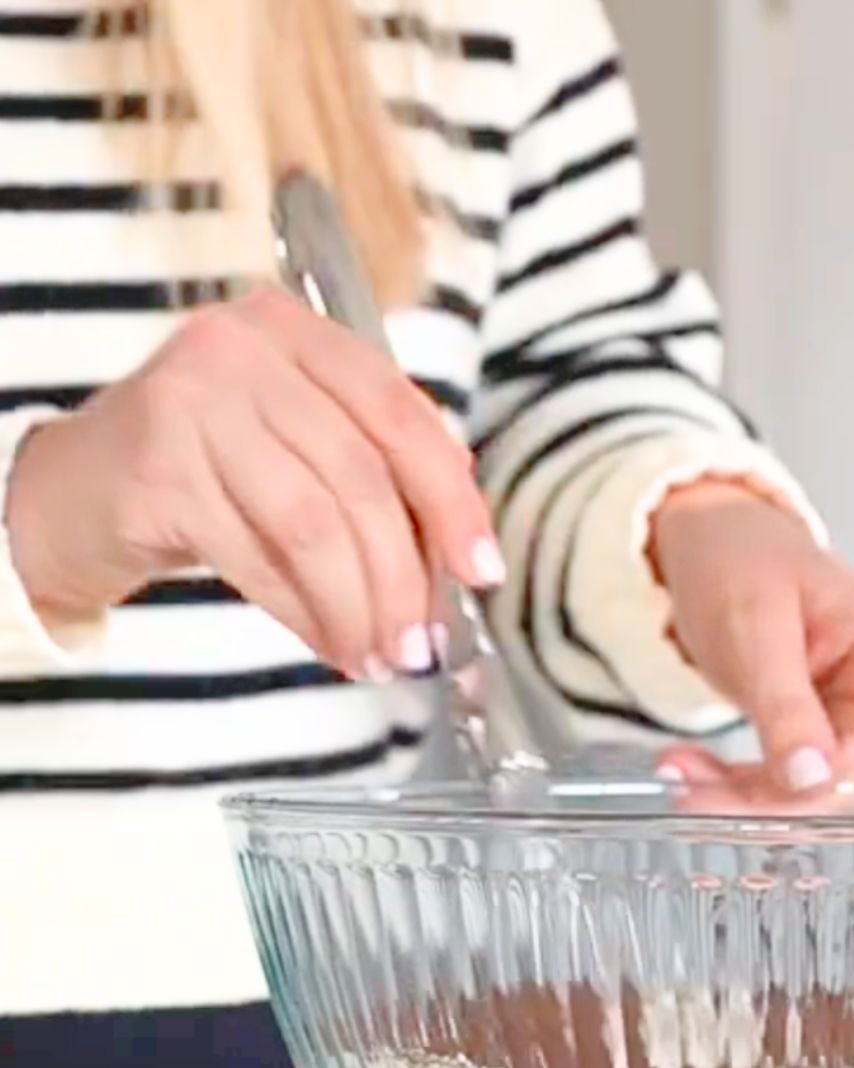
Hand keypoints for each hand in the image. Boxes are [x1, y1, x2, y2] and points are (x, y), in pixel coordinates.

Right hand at [5, 286, 504, 680]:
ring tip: (381, 656)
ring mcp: (192, 403)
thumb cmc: (207, 468)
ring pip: (312, 523)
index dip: (451, 499)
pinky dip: (304, 614)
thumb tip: (463, 544)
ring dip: (357, 605)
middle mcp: (242, 350)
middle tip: (422, 642)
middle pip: (359, 476)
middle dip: (404, 574)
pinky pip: (257, 559)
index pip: (398, 413)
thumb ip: (375, 469)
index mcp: (295, 332)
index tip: (481, 568)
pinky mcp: (158, 471)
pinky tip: (330, 645)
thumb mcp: (295, 444)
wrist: (79, 490)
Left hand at [649, 482, 853, 812]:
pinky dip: (728, 791)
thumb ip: (786, 706)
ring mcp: (843, 725)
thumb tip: (815, 781)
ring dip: (742, 799)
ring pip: (810, 798)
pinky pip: (778, 790)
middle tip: (698, 793)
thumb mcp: (758, 625)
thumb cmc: (745, 562)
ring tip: (675, 776)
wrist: (703, 549)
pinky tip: (683, 773)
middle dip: (783, 801)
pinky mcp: (804, 744)